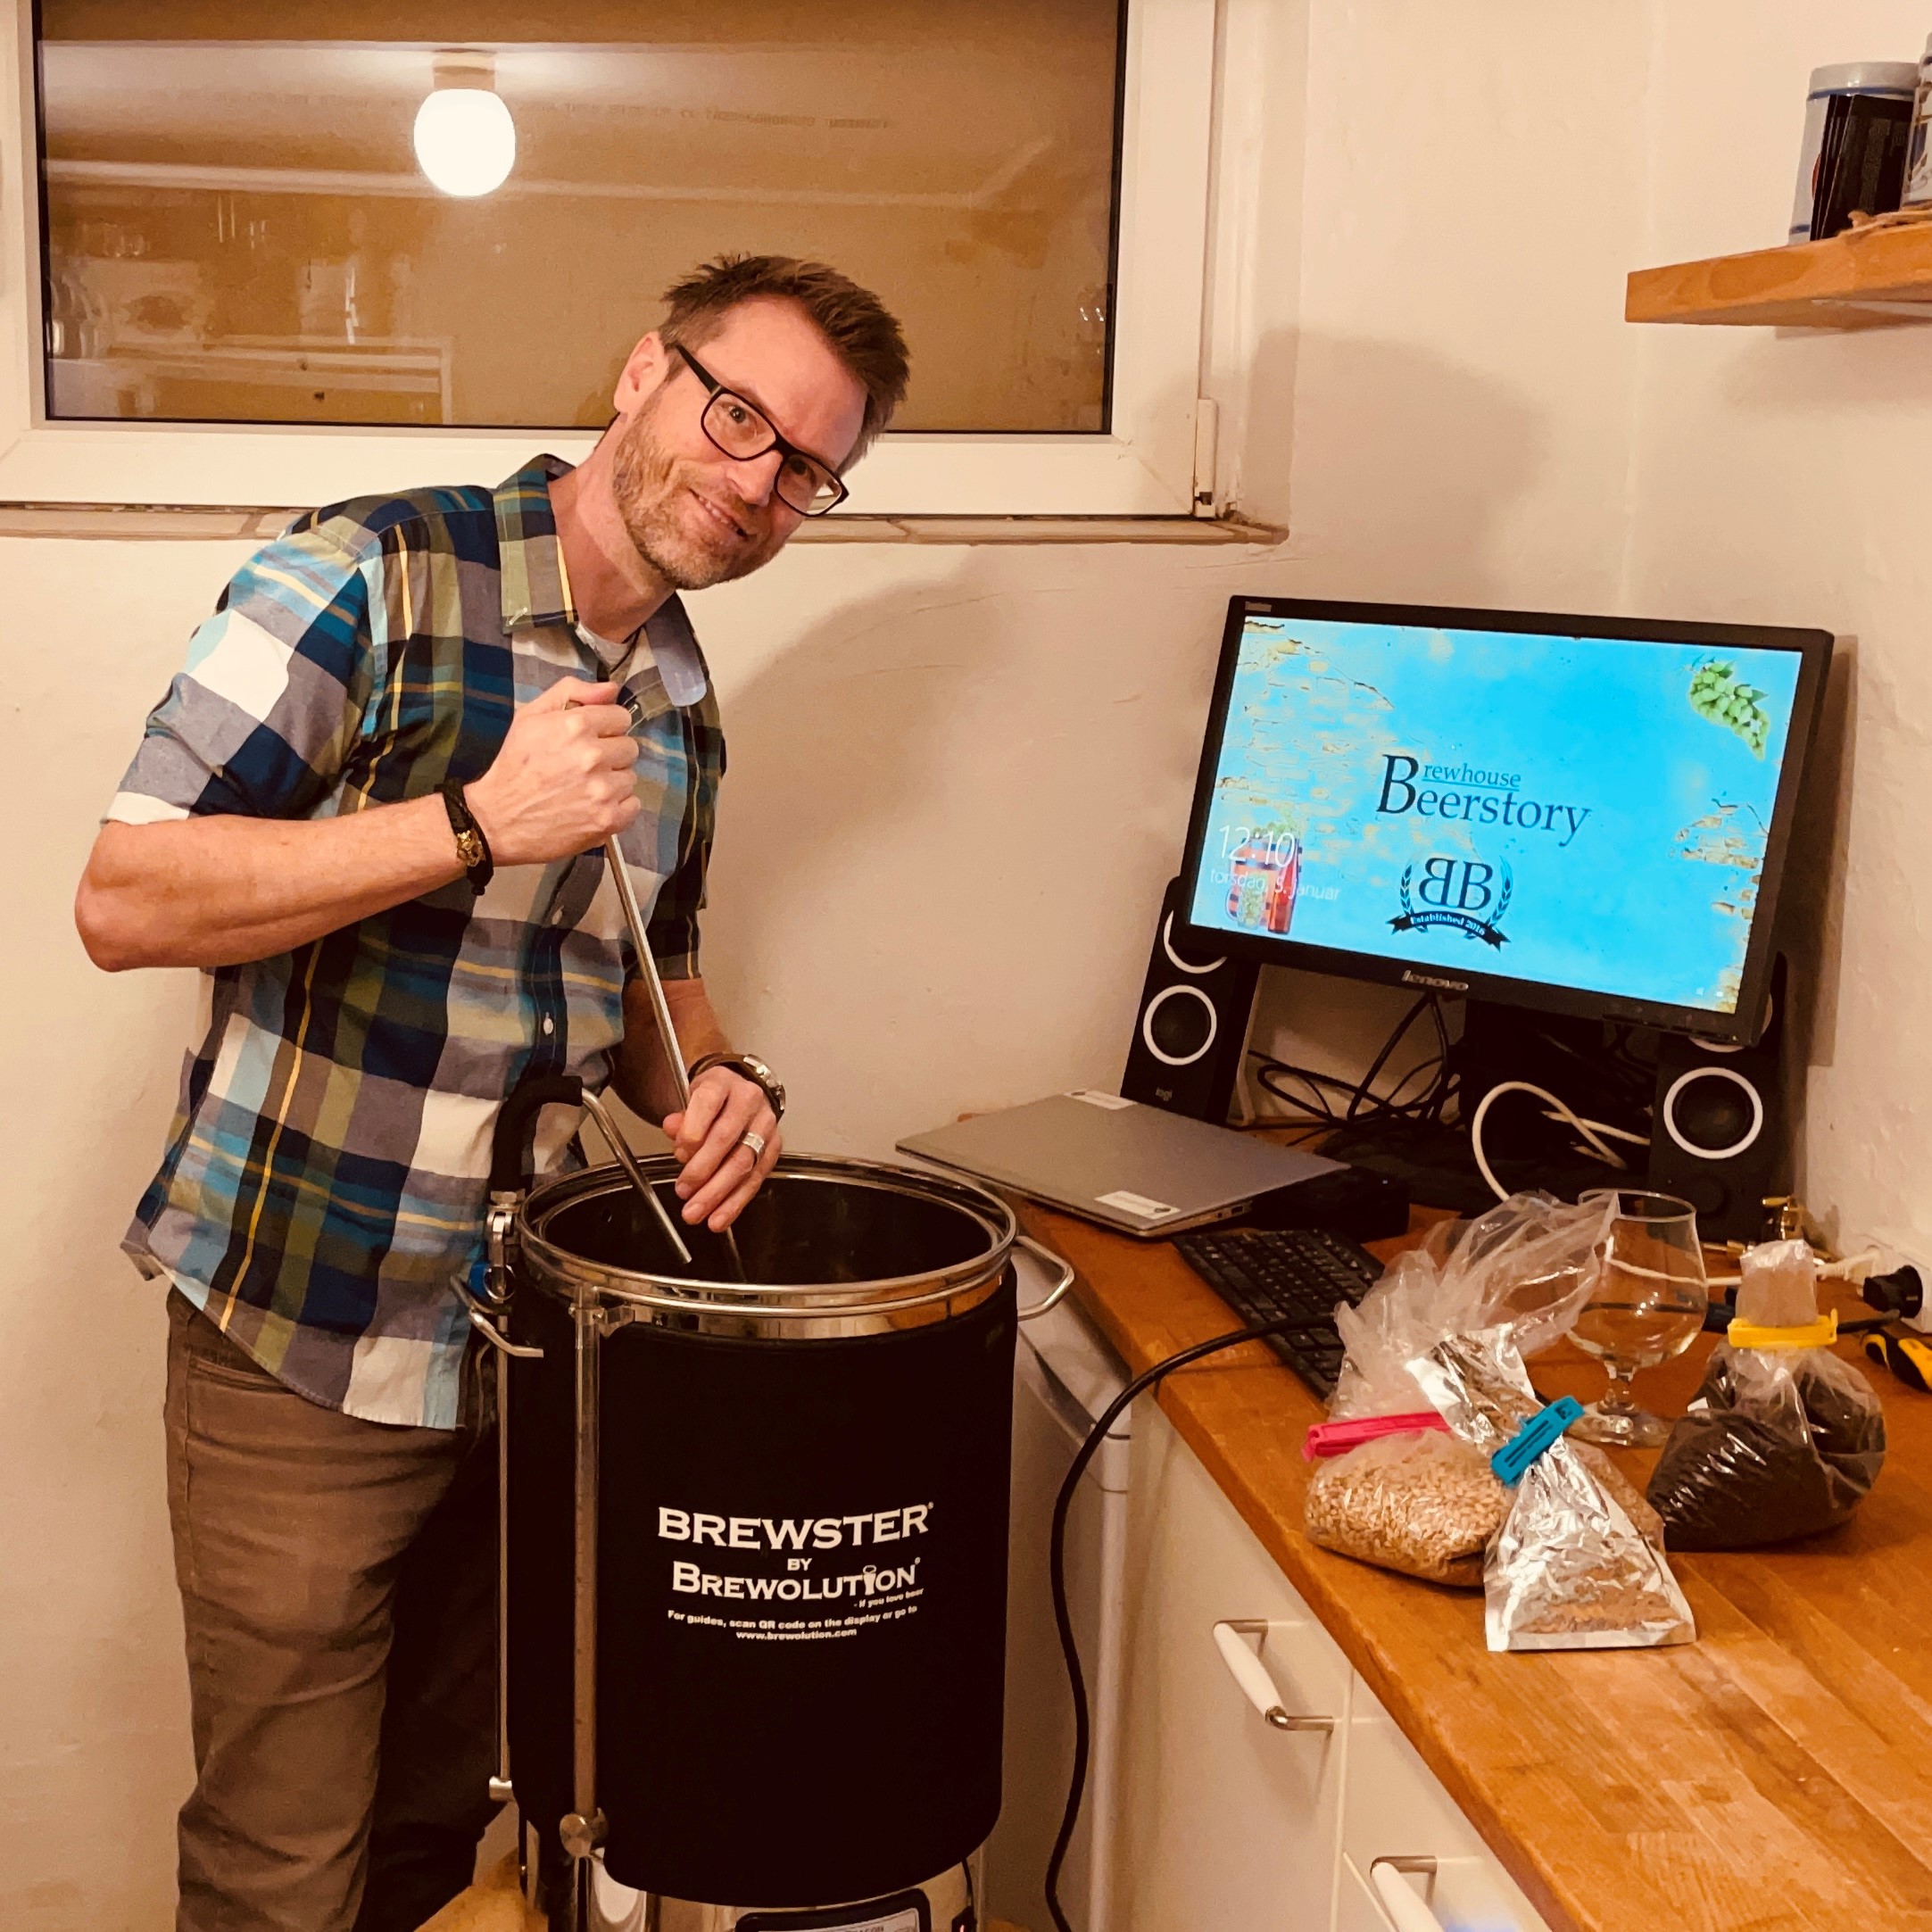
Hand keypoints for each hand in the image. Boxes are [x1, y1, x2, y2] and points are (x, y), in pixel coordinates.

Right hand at [464, 679, 638, 867]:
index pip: (621, 717)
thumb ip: (572, 692)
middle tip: (584, 766)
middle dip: (611, 755)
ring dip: (613, 782)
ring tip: (585, 788)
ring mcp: (603, 790)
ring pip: (630, 777)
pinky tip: (593, 806)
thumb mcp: (530, 716)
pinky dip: (618, 807)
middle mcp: (593, 756)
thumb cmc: (515, 765)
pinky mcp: (608, 819)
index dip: (606, 728)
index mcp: (576, 726)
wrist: (499, 819)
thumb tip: (611, 688)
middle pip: (629, 748)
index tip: (592, 739)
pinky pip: (633, 805)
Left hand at [665, 1068, 780, 1231]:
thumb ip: (681, 1116)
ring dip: (718, 1193)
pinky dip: (735, 1202)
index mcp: (723, 1083)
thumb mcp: (690, 1097)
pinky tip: (719, 1217)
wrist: (741, 1092)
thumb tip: (673, 1129)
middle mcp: (749, 1102)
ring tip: (698, 1212)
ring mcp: (765, 1126)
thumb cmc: (713, 1098)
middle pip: (726, 1138)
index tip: (679, 1153)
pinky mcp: (774, 1149)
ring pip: (743, 1163)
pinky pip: (755, 1180)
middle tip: (684, 1191)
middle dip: (702, 1170)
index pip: (708, 1103)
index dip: (692, 1130)